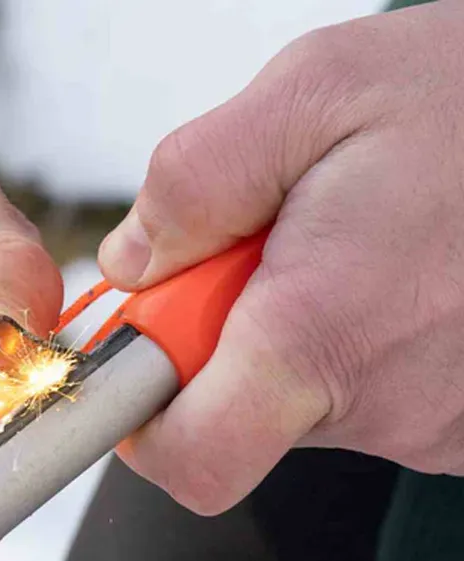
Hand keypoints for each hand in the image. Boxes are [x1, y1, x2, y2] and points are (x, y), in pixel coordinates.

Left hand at [98, 3, 463, 514]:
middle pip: (241, 422)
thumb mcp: (316, 92)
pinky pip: (376, 399)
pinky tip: (408, 277)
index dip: (145, 429)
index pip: (193, 463)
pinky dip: (364, 345)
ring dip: (299, 334)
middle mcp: (384, 405)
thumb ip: (195, 182)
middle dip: (225, 343)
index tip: (144, 365)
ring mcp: (437, 426)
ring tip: (366, 247)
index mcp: (320, 338)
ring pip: (309, 405)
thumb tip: (132, 261)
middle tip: (279, 250)